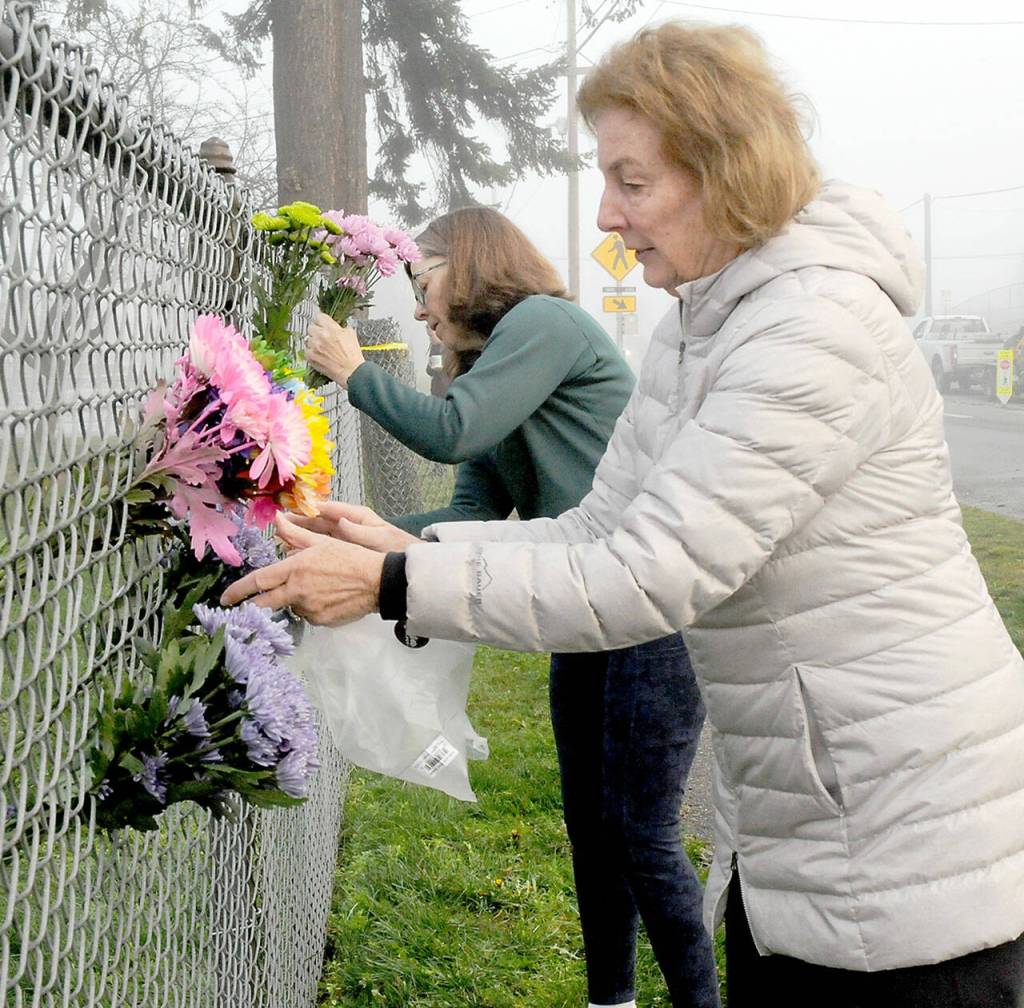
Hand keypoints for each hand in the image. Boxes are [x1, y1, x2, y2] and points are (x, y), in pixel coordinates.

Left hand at [220, 514, 383, 625]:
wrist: (378, 581)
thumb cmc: (351, 557)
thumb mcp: (322, 542)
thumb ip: (295, 533)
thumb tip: (278, 518)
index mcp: (295, 569)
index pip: (258, 582)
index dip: (238, 591)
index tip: (226, 598)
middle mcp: (297, 591)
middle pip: (265, 603)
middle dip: (253, 607)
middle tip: (246, 608)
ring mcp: (308, 609)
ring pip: (291, 606)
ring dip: (294, 600)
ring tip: (316, 589)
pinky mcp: (320, 621)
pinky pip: (308, 615)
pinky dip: (311, 608)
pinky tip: (327, 598)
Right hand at [286, 500, 418, 552]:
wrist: (406, 567)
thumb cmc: (396, 547)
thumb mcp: (379, 538)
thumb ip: (359, 531)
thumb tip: (341, 521)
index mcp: (355, 516)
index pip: (328, 509)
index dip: (309, 508)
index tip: (292, 508)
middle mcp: (347, 524)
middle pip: (318, 521)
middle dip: (300, 521)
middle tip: (280, 522)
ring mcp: (344, 539)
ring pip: (317, 535)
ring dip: (301, 536)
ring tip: (282, 537)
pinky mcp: (343, 552)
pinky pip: (322, 549)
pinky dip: (309, 551)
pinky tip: (296, 555)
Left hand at [306, 312, 363, 385]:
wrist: (352, 372)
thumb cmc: (352, 356)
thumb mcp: (351, 335)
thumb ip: (340, 328)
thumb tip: (336, 327)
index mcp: (331, 328)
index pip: (319, 317)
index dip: (321, 322)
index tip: (322, 325)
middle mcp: (321, 335)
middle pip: (311, 328)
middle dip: (317, 332)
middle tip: (323, 339)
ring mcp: (314, 346)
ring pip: (308, 339)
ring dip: (314, 343)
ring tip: (323, 350)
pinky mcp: (310, 356)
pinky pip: (306, 351)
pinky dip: (312, 353)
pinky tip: (320, 356)